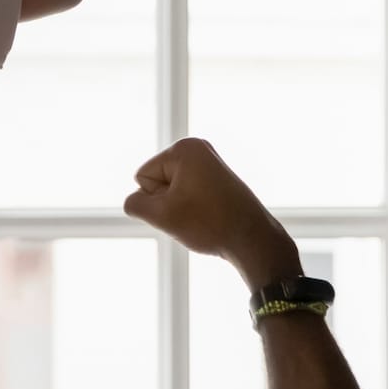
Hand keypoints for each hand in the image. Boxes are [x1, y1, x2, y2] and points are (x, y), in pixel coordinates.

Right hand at [122, 139, 301, 285]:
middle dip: (168, 202)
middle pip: (156, 181)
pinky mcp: (215, 179)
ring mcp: (208, 163)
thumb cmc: (209, 224)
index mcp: (184, 149)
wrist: (252, 239)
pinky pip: (186, 196)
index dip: (156, 199)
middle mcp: (197, 149)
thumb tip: (135, 200)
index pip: (142, 177)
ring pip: (170, 192)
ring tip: (203, 216)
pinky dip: (192, 210)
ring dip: (179, 209)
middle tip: (194, 214)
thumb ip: (134, 204)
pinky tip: (209, 217)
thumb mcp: (160, 216)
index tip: (183, 206)